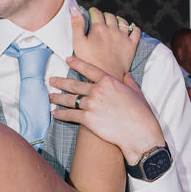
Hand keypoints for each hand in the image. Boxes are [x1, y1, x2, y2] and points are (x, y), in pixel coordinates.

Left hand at [49, 56, 165, 162]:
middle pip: (74, 84)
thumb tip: (126, 74)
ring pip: (69, 99)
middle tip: (52, 80)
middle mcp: (97, 90)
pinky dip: (60, 114)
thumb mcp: (136, 92)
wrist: (138, 132)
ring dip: (57, 97)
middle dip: (61, 82)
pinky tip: (54, 113)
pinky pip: (70, 115)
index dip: (76, 63)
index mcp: (109, 81)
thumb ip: (129, 81)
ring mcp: (91, 104)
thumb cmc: (140, 113)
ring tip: (50, 96)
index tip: (67, 60)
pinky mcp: (87, 119)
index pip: (88, 69)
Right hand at [67, 5, 139, 77]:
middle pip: (109, 16)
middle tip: (101, 19)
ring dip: (118, 19)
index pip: (96, 13)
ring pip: (122, 21)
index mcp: (99, 28)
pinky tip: (131, 26)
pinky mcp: (131, 45)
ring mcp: (123, 37)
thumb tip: (74, 10)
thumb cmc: (90, 62)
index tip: (92, 13)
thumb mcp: (78, 43)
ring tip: (114, 21)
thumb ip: (77, 25)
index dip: (93, 11)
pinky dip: (133, 27)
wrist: (106, 75)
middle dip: (104, 15)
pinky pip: (135, 31)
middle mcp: (112, 30)